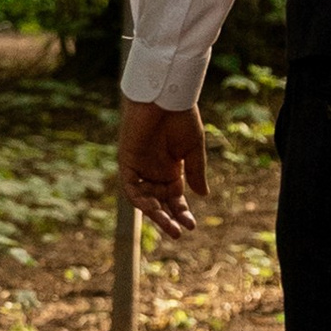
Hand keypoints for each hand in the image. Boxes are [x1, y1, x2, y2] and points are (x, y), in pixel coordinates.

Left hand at [119, 101, 208, 237]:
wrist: (165, 97)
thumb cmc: (181, 118)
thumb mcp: (193, 148)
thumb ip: (196, 171)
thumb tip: (203, 195)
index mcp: (172, 168)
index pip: (175, 197)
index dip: (182, 212)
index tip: (191, 225)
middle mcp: (155, 170)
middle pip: (160, 202)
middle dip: (169, 218)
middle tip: (179, 233)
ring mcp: (140, 167)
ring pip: (145, 199)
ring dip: (155, 214)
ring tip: (169, 227)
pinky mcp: (128, 162)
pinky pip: (131, 187)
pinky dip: (139, 199)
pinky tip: (153, 209)